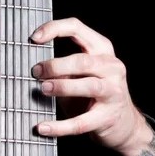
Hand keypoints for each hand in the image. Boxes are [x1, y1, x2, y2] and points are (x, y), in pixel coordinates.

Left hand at [30, 17, 154, 155]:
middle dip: (56, 65)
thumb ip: (61, 67)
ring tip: (43, 89)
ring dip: (63, 86)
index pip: (77, 28)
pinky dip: (60, 126)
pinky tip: (43, 127)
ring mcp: (113, 91)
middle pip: (82, 61)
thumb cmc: (93, 95)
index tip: (33, 38)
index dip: (54, 29)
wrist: (123, 124)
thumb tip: (31, 68)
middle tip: (36, 72)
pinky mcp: (107, 117)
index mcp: (101, 49)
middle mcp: (111, 67)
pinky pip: (81, 122)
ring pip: (88, 86)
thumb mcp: (79, 74)